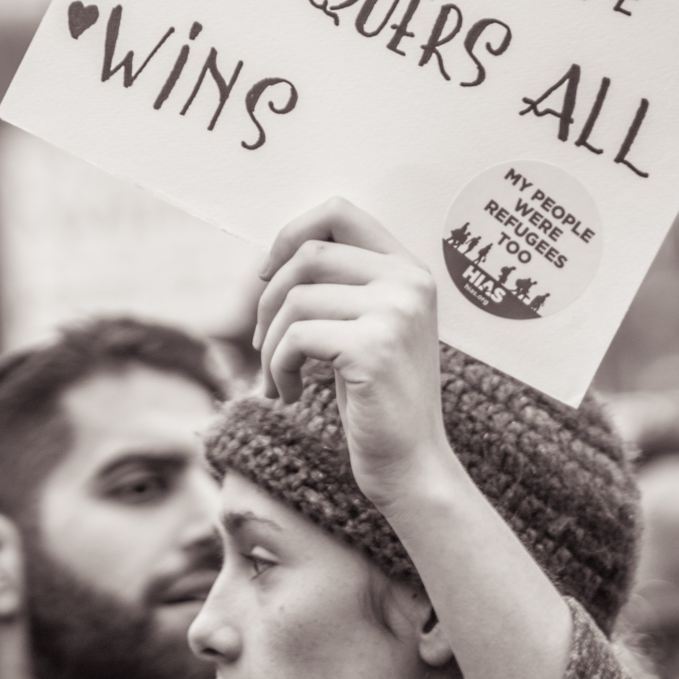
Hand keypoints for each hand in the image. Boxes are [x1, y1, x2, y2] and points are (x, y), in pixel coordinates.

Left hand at [254, 197, 454, 510]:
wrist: (413, 466)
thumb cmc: (378, 398)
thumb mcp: (368, 326)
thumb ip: (339, 286)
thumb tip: (272, 259)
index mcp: (409, 269)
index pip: (340, 212)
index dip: (291, 234)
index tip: (268, 274)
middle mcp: (409, 281)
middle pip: (308, 254)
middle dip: (269, 297)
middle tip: (265, 340)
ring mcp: (396, 312)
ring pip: (296, 298)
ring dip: (270, 343)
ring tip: (276, 376)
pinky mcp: (374, 347)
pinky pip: (296, 337)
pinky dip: (276, 367)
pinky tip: (288, 394)